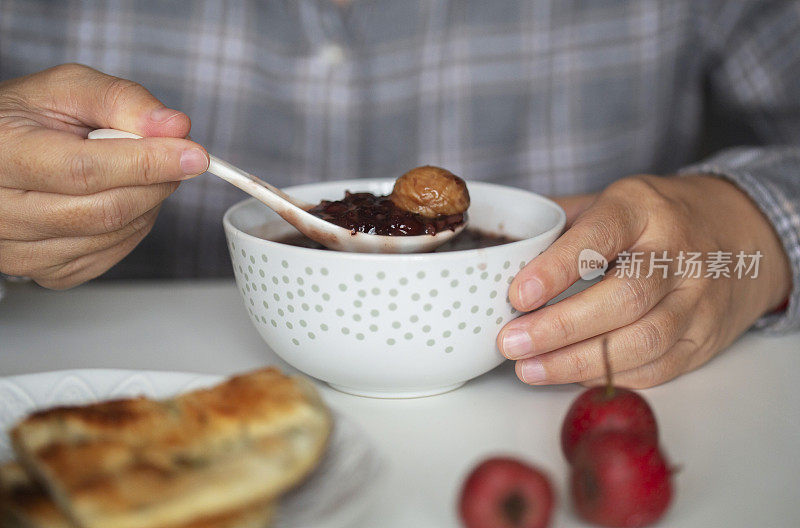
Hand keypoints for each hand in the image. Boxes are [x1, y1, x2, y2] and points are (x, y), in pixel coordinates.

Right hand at [0, 64, 208, 288]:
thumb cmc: (26, 120)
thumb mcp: (66, 89)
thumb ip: (121, 100)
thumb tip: (174, 127)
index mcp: (2, 153)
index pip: (86, 170)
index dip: (148, 163)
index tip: (193, 155)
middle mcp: (3, 210)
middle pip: (106, 210)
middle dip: (156, 182)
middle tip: (173, 157)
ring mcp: (22, 250)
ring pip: (114, 235)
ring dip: (148, 203)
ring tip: (137, 172)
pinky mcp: (48, 272)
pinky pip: (111, 254)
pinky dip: (134, 225)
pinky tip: (122, 198)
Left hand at [498, 175, 790, 387]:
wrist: (743, 233)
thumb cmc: (656, 218)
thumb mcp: (613, 200)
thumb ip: (560, 222)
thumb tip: (499, 251)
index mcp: (644, 209)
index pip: (601, 236)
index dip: (558, 268)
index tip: (518, 294)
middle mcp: (678, 253)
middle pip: (625, 298)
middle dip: (561, 327)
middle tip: (511, 342)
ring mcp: (697, 300)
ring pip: (642, 341)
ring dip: (578, 362)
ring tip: (528, 368)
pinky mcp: (704, 339)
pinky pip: (655, 368)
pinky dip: (607, 376)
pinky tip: (566, 374)